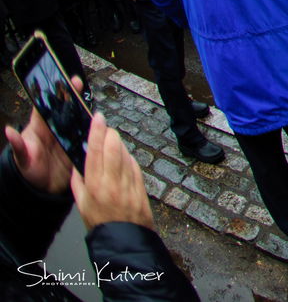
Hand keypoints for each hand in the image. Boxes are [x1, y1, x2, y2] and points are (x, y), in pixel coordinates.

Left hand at [3, 75, 83, 193]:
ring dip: (84, 111)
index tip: (59, 81)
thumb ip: (18, 145)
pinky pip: (86, 137)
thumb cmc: (27, 171)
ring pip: (77, 120)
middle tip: (78, 81)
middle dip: (71, 95)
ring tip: (91, 98)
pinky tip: (100, 124)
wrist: (40, 190)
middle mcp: (55, 130)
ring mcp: (66, 138)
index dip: (54, 93)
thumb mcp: (22, 159)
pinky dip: (93, 131)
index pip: (47, 106)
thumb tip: (9, 130)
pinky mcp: (77, 148)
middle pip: (64, 109)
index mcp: (40, 129)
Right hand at [70, 113, 153, 230]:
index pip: (96, 151)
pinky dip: (128, 156)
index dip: (97, 131)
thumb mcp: (81, 204)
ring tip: (112, 142)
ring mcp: (129, 182)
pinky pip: (134, 164)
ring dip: (119, 144)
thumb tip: (78, 164)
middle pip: (114, 147)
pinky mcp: (141, 183)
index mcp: (94, 186)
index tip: (98, 117)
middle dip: (110, 133)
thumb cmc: (99, 222)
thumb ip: (78, 182)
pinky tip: (123, 156)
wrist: (125, 238)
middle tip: (105, 128)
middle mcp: (112, 182)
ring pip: (125, 153)